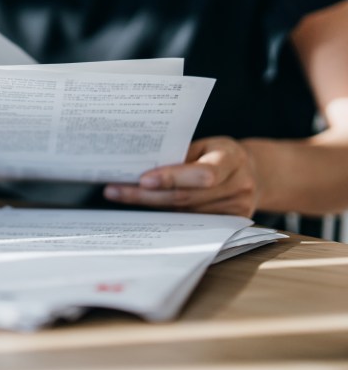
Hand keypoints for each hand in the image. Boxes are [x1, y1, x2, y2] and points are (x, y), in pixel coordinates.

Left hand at [103, 136, 259, 216]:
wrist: (253, 173)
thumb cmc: (220, 154)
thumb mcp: (205, 145)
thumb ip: (180, 155)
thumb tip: (140, 164)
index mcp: (232, 159)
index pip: (202, 173)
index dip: (172, 178)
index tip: (143, 179)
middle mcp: (239, 186)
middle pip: (186, 197)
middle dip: (147, 196)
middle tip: (116, 191)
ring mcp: (238, 208)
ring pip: (185, 213)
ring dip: (151, 207)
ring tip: (122, 197)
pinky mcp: (231, 224)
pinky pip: (192, 222)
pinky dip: (166, 216)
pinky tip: (144, 210)